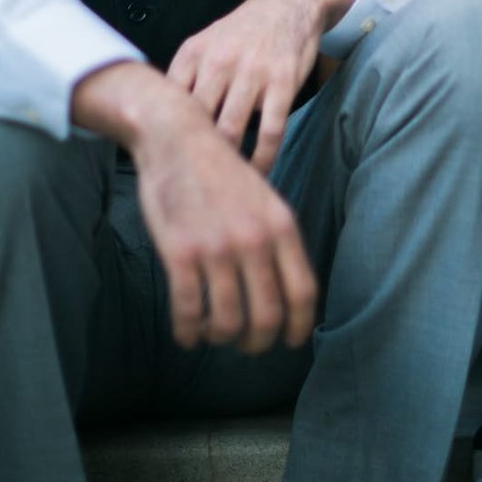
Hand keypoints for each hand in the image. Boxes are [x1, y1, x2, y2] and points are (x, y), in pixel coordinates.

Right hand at [72, 61, 316, 353]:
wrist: (178, 136)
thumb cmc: (221, 171)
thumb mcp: (264, 198)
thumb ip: (278, 240)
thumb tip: (290, 293)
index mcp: (282, 225)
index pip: (303, 293)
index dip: (298, 327)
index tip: (289, 342)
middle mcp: (255, 240)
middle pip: (267, 318)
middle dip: (256, 342)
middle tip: (244, 344)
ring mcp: (217, 247)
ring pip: (227, 323)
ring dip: (220, 338)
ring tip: (212, 333)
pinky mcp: (181, 252)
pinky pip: (188, 312)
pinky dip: (188, 333)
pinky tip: (186, 334)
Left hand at [169, 0, 361, 172]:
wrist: (288, 3)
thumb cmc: (241, 32)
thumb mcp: (204, 44)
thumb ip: (182, 79)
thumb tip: (156, 123)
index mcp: (192, 54)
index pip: (167, 104)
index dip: (161, 136)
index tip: (161, 163)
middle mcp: (218, 62)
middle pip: (196, 122)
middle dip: (191, 155)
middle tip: (189, 185)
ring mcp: (251, 72)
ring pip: (230, 131)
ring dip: (226, 163)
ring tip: (220, 186)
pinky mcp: (281, 82)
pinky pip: (269, 131)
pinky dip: (262, 159)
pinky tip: (257, 174)